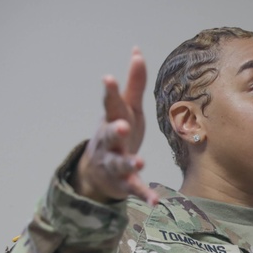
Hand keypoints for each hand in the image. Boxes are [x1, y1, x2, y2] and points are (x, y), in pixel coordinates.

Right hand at [74, 47, 158, 205]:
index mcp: (112, 120)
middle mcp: (110, 142)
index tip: (108, 78)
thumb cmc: (118, 132)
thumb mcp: (125, 109)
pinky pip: (134, 188)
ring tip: (139, 162)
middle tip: (122, 126)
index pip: (110, 105)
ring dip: (129, 162)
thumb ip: (133, 84)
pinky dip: (143, 194)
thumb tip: (137, 51)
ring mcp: (114, 163)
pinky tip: (155, 201)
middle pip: (109, 135)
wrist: (97, 171)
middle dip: (115, 130)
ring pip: (120, 163)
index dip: (109, 92)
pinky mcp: (123, 183)